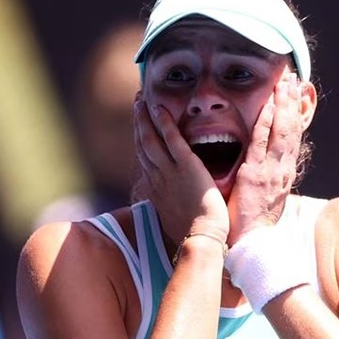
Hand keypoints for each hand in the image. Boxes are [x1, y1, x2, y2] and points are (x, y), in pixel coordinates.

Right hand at [134, 97, 228, 244]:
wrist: (202, 238)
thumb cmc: (194, 234)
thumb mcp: (176, 219)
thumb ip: (174, 206)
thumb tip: (173, 207)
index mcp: (157, 190)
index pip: (145, 160)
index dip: (140, 141)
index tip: (139, 128)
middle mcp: (157, 178)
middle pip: (142, 145)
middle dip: (138, 123)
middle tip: (137, 105)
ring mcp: (169, 171)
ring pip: (150, 138)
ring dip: (144, 117)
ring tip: (141, 100)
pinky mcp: (186, 165)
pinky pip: (171, 138)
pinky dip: (163, 121)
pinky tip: (158, 107)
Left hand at [227, 72, 302, 244]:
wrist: (251, 242)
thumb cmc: (254, 221)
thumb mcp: (268, 195)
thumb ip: (270, 177)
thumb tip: (270, 165)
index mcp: (284, 173)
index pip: (293, 137)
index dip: (296, 114)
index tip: (296, 96)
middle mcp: (283, 169)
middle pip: (292, 129)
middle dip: (293, 103)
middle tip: (294, 80)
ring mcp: (271, 170)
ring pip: (282, 131)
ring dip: (284, 106)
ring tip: (285, 84)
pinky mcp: (255, 174)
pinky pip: (262, 143)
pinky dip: (267, 122)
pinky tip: (269, 105)